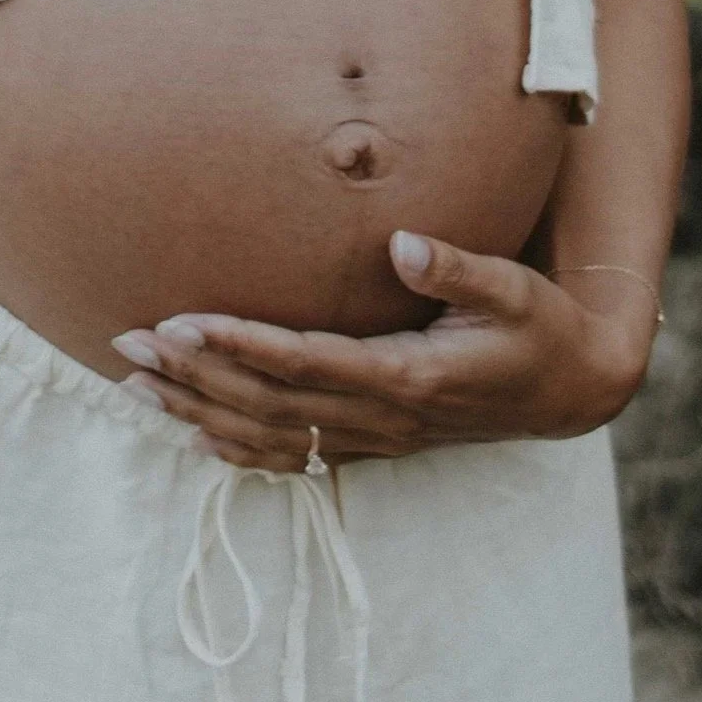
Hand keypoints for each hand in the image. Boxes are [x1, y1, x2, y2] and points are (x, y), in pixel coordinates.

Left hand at [112, 229, 658, 469]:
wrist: (572, 391)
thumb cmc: (539, 328)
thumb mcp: (514, 288)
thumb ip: (459, 269)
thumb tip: (403, 244)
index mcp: (410, 377)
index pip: (306, 362)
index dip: (241, 344)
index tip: (183, 321)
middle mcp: (385, 417)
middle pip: (272, 402)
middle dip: (197, 374)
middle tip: (129, 343)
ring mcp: (378, 438)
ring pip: (273, 436)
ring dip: (201, 412)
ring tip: (136, 386)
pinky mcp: (376, 444)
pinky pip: (297, 458)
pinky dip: (239, 451)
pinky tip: (192, 436)